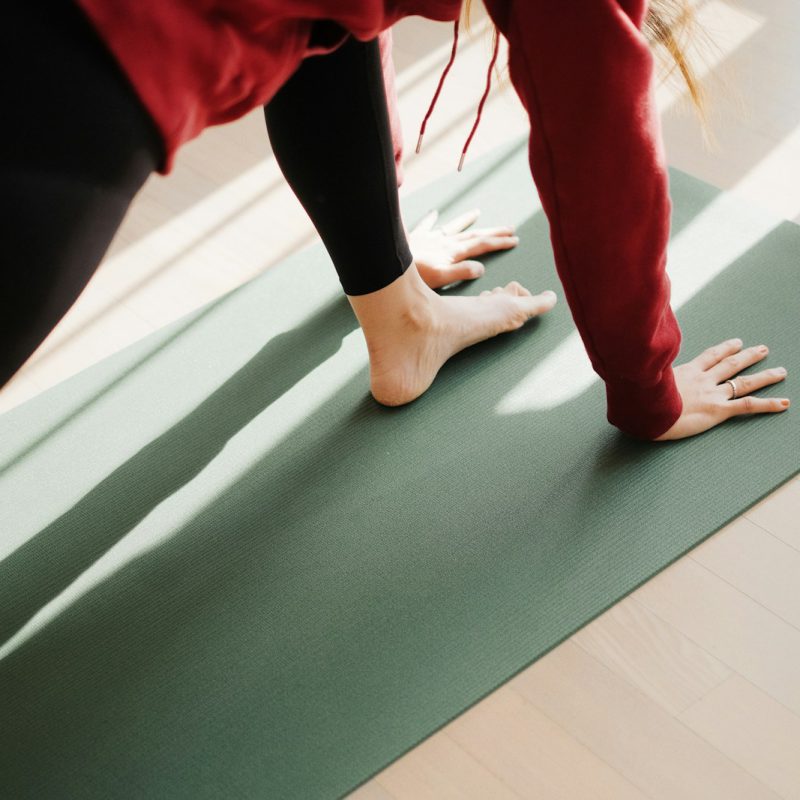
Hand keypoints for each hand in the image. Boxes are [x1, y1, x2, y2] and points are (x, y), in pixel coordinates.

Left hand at [409, 208, 518, 288]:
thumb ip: (462, 272)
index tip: (514, 239)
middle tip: (509, 228)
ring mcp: (430, 238)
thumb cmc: (413, 276)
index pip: (481, 245)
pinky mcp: (415, 238)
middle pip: (473, 234)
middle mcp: (444, 242)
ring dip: (466, 220)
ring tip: (477, 212)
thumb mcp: (441, 278)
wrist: (387, 263)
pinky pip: (425, 226)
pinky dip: (431, 220)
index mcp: (453, 252)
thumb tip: (481, 268)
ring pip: (453, 226)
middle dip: (492, 232)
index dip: (499, 242)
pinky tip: (434, 213)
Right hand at [655, 338, 789, 439]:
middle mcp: (703, 380)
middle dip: (748, 356)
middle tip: (762, 350)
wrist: (647, 411)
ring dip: (764, 376)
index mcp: (686, 371)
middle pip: (731, 364)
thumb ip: (652, 375)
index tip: (736, 343)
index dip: (725, 348)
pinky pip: (747, 406)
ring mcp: (712, 394)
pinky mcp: (718, 410)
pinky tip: (783, 403)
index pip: (710, 356)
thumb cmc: (642, 398)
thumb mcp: (646, 379)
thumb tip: (639, 370)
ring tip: (780, 371)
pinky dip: (768, 404)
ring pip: (744, 382)